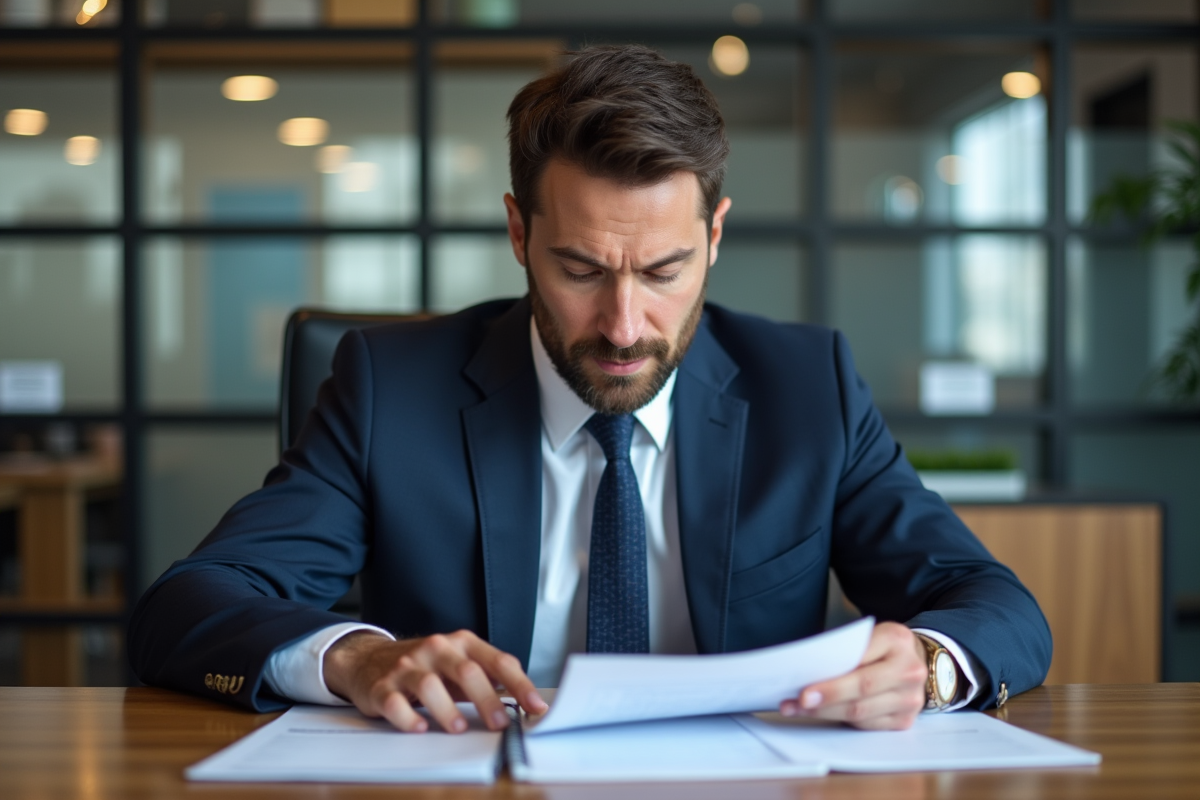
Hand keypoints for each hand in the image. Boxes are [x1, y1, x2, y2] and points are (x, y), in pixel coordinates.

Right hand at [323, 629, 547, 733]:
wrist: (368, 659)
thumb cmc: (425, 666)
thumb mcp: (459, 664)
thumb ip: (489, 676)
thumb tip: (525, 699)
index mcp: (462, 643)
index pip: (498, 661)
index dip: (520, 685)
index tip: (535, 707)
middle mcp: (436, 649)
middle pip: (467, 672)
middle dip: (487, 700)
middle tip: (500, 724)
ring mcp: (407, 667)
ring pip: (430, 685)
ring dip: (448, 710)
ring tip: (459, 728)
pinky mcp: (382, 686)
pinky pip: (395, 703)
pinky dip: (408, 718)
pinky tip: (419, 727)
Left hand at [780, 622, 927, 729]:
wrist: (915, 659)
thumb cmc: (881, 646)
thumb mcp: (868, 635)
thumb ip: (845, 651)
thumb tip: (808, 673)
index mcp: (896, 639)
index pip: (860, 662)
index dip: (831, 681)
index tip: (803, 690)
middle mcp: (909, 670)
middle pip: (861, 691)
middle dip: (825, 699)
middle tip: (797, 703)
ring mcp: (910, 698)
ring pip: (861, 712)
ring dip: (825, 713)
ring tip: (797, 709)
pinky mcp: (905, 719)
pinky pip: (867, 725)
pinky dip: (840, 721)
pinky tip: (821, 715)